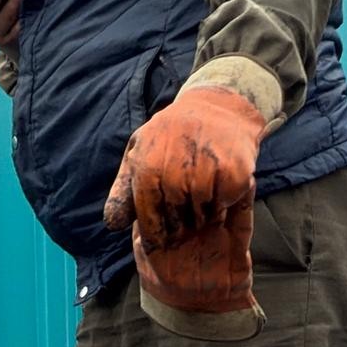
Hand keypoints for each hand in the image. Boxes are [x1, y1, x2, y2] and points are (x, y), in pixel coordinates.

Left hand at [109, 80, 264, 327]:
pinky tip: (219, 192)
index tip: (159, 241)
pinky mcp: (235, 170)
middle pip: (175, 216)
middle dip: (178, 226)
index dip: (153, 229)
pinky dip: (223, 203)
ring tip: (201, 209)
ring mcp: (207, 168)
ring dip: (201, 216)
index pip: (148, 211)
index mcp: (149, 162)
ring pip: (201, 212)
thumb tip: (112, 224)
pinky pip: (225, 202)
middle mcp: (176, 165)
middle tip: (183, 228)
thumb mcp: (141, 153)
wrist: (218, 105)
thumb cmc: (172, 136)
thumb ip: (124, 189)